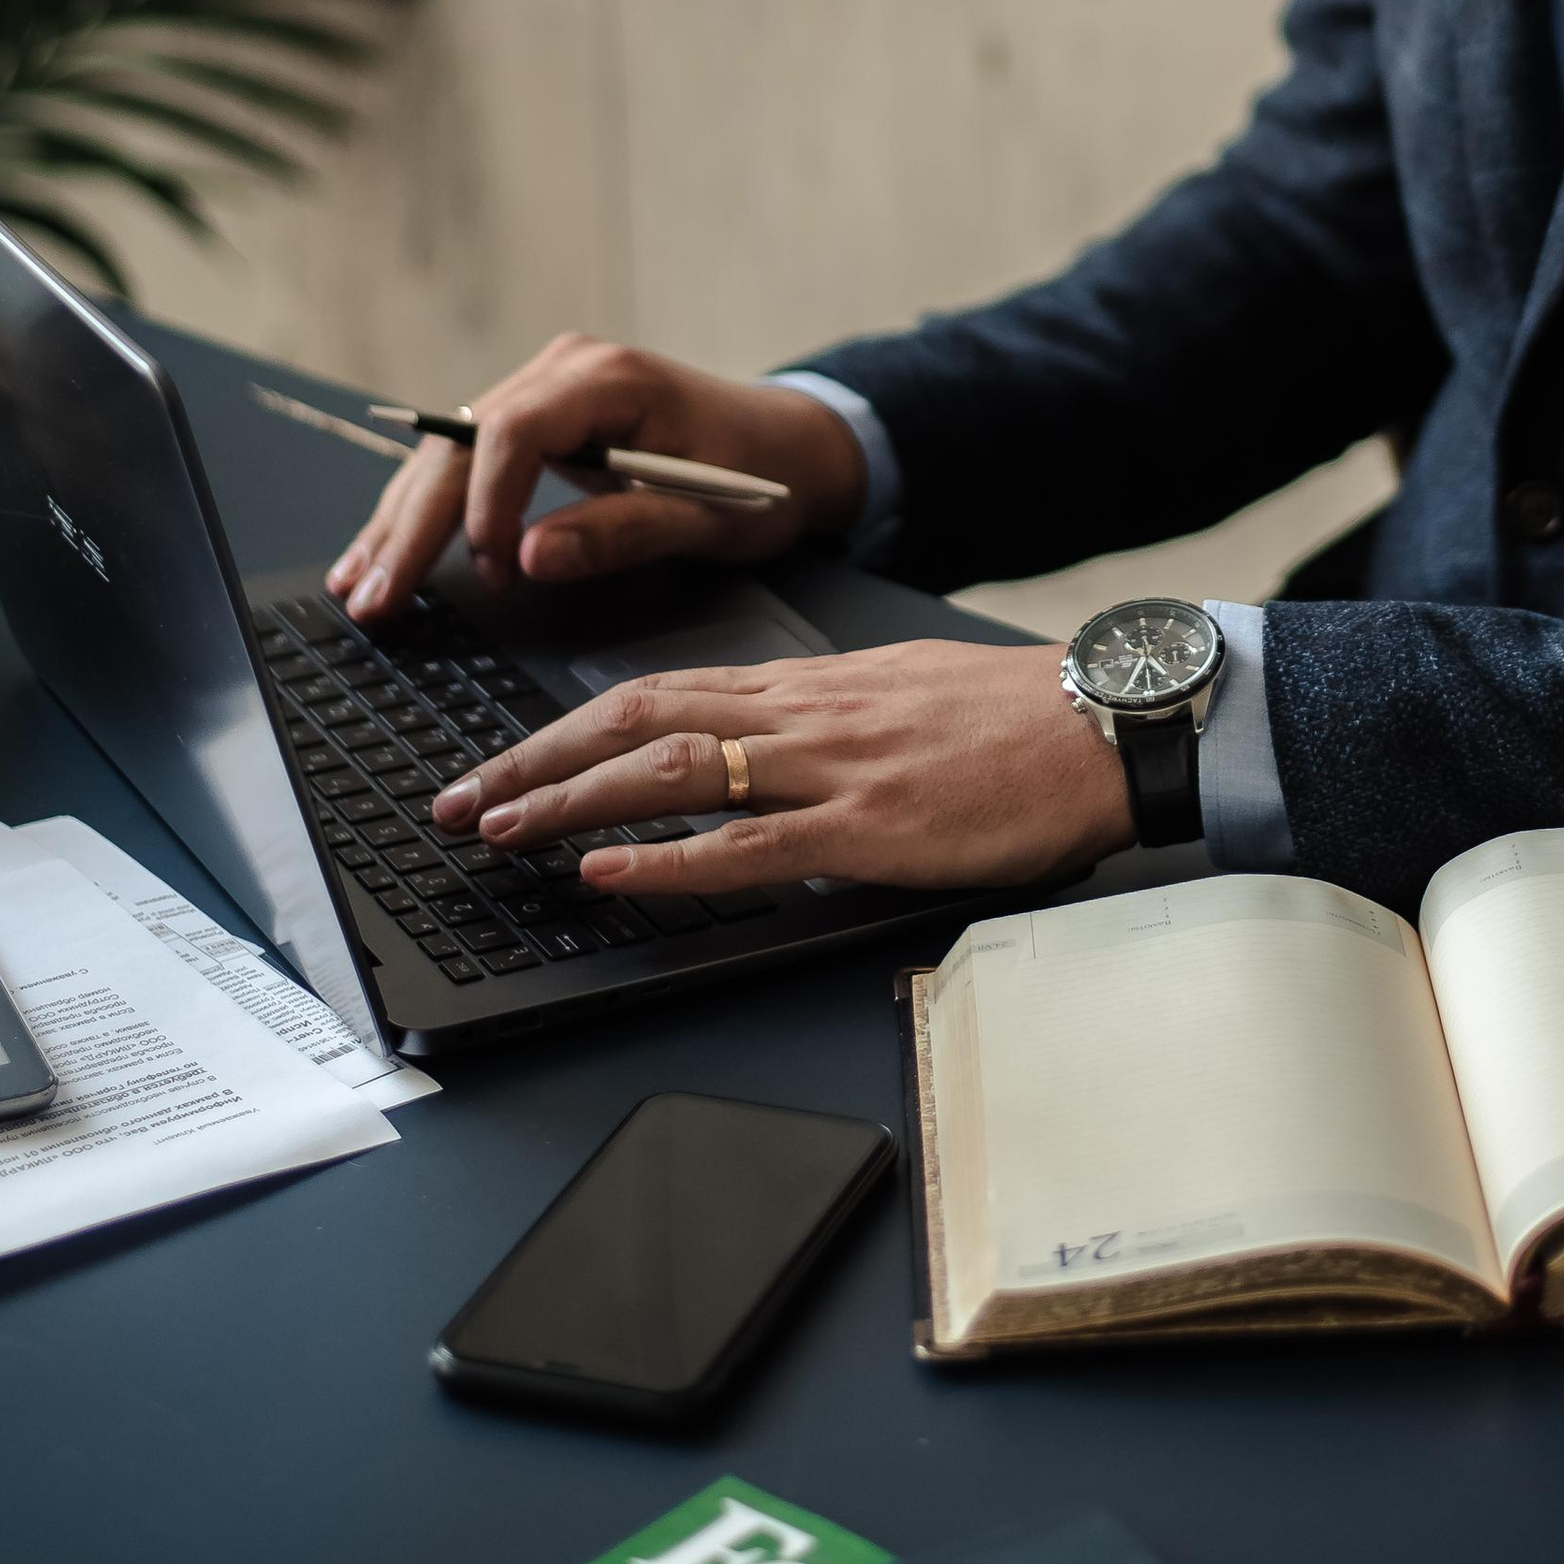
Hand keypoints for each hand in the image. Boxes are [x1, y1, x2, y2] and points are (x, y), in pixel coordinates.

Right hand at [325, 335, 869, 619]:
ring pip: (449, 452)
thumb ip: (621, 533)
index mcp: (612, 378)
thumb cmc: (761, 476)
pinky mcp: (539, 416)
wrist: (790, 442)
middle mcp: (567, 369)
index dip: (487, 502)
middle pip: (462, 442)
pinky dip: (425, 511)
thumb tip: (528, 558)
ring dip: (401, 521)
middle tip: (375, 599)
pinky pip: (467, 461)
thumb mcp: (708, 516)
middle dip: (414, 525)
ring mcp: (547, 388)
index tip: (488, 572)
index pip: (515, 429)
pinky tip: (380, 553)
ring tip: (355, 587)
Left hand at [429, 640, 1134, 891]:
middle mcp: (803, 715)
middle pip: (636, 718)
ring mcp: (832, 768)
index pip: (660, 691)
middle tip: (458, 800)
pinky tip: (608, 877)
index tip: (507, 760)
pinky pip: (747, 843)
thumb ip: (829, 720)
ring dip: (571, 802)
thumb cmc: (1017, 717)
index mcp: (809, 687)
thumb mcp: (904, 695)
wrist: (1104, 720)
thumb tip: (771, 747)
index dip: (568, 727)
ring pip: (671, 770)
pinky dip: (667, 861)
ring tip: (501, 831)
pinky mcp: (870, 826)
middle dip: (534, 760)